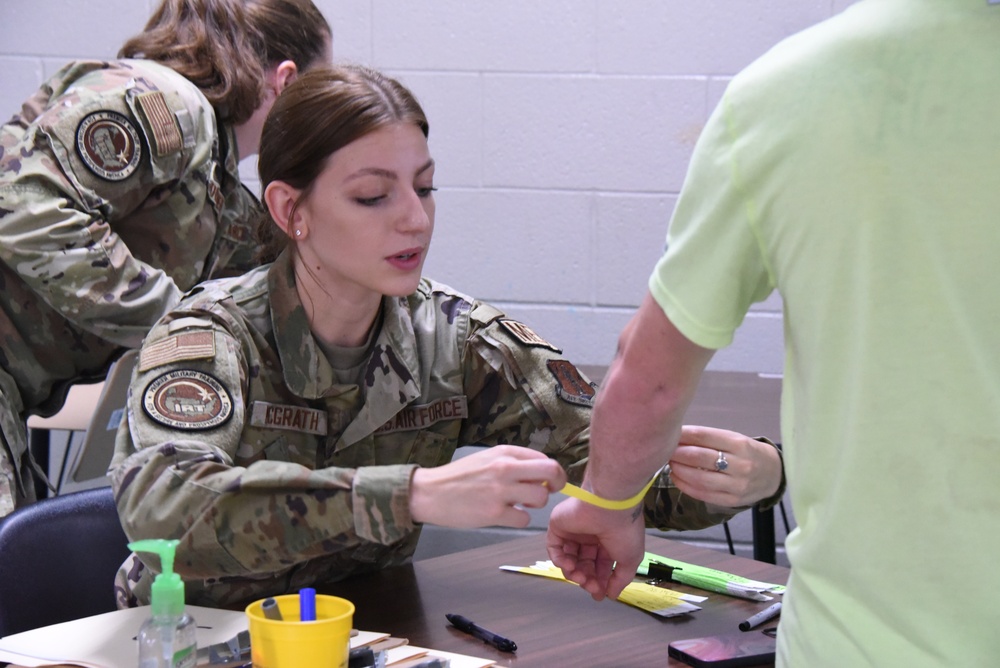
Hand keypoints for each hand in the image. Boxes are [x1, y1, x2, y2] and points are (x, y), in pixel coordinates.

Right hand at [410, 445, 565, 528]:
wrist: (430, 492)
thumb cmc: (459, 476)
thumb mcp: (486, 458)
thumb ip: (512, 462)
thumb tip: (540, 473)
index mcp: (504, 453)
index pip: (544, 458)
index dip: (552, 472)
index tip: (548, 481)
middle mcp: (505, 468)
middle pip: (551, 472)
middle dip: (557, 484)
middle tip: (548, 491)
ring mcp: (500, 491)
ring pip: (540, 498)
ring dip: (534, 504)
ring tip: (519, 504)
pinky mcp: (494, 513)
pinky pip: (524, 519)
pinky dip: (518, 519)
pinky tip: (505, 515)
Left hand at [546, 497, 645, 600]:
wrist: (611, 506)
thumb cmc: (624, 530)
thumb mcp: (630, 560)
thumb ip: (620, 579)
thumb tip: (611, 595)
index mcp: (607, 540)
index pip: (599, 565)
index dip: (599, 581)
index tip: (599, 594)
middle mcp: (590, 535)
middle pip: (583, 564)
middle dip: (587, 579)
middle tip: (592, 587)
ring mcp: (573, 531)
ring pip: (568, 559)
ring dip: (573, 573)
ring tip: (581, 578)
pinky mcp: (559, 526)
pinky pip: (554, 548)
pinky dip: (560, 561)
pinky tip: (570, 566)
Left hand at [667, 425, 781, 506]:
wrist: (773, 474)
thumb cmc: (747, 452)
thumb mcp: (733, 439)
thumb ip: (708, 438)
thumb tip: (676, 435)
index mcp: (740, 444)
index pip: (705, 436)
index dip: (683, 434)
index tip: (669, 433)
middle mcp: (741, 464)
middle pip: (701, 458)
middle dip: (677, 453)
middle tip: (664, 449)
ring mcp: (737, 485)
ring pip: (700, 479)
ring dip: (679, 470)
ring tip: (669, 463)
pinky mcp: (732, 501)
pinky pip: (703, 494)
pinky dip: (685, 486)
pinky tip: (676, 477)